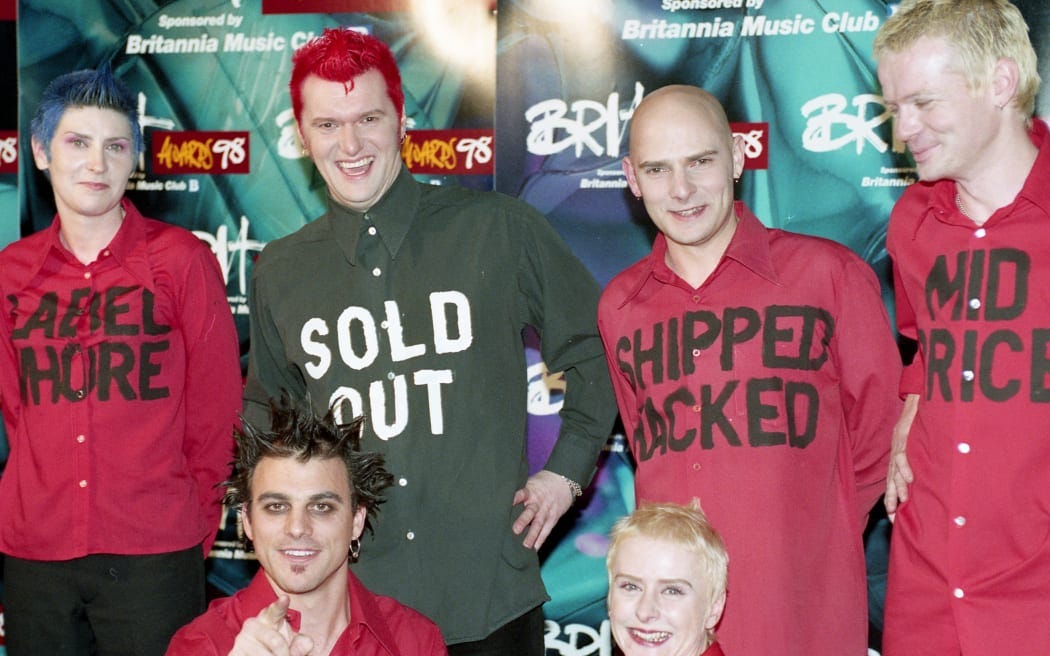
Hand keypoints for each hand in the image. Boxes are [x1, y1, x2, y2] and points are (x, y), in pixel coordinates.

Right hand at [229, 596, 313, 655]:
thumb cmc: (279, 648)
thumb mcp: (293, 644)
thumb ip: (301, 643)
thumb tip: (305, 645)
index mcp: (270, 617)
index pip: (276, 610)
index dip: (280, 605)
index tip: (285, 599)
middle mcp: (253, 625)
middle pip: (276, 642)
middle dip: (286, 655)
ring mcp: (241, 639)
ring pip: (264, 655)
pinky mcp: (233, 653)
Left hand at [512, 470, 575, 549]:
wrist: (563, 482)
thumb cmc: (541, 484)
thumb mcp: (530, 482)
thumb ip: (519, 492)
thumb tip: (500, 499)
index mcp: (530, 491)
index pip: (521, 494)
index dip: (513, 499)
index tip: (504, 505)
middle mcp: (538, 502)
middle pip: (530, 512)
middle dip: (523, 521)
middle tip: (515, 530)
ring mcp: (546, 511)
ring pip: (539, 524)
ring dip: (532, 535)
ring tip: (526, 545)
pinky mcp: (552, 519)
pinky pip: (546, 530)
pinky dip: (541, 540)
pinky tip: (535, 548)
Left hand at [885, 394, 917, 522]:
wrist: (917, 395)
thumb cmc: (921, 419)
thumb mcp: (920, 441)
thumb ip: (922, 458)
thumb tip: (933, 478)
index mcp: (898, 454)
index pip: (892, 481)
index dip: (892, 499)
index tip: (894, 518)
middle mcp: (895, 451)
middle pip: (890, 480)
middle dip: (891, 500)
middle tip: (895, 519)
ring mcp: (898, 443)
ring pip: (895, 470)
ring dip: (899, 487)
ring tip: (902, 504)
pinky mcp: (903, 434)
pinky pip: (903, 454)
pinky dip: (906, 467)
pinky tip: (910, 479)